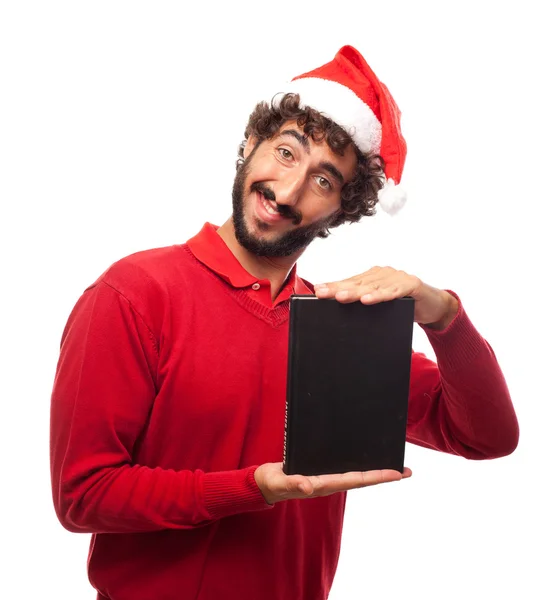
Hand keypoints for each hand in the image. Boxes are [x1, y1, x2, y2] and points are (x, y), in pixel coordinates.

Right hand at [254, 462, 411, 504]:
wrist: (264, 484)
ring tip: (393, 466)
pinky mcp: (321, 472)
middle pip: (362, 479)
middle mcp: (329, 482)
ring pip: (356, 475)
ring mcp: (327, 478)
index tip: (396, 473)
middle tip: (407, 471)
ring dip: (375, 472)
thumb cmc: (273, 483)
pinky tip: (366, 460)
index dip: (377, 476)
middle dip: (384, 475)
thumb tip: (309, 486)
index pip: (356, 480)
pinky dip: (360, 466)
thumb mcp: (280, 481)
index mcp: (323, 484)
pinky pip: (345, 469)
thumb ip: (294, 482)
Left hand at [314, 266, 458, 328]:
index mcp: (373, 278)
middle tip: (323, 294)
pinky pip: (394, 291)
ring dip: (356, 292)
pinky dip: (381, 295)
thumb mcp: (381, 307)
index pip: (350, 282)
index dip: (333, 286)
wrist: (434, 306)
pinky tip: (369, 299)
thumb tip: (339, 317)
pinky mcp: (411, 284)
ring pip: (373, 286)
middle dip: (339, 289)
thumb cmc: (404, 306)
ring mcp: (397, 277)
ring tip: (340, 297)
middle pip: (358, 283)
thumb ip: (365, 307)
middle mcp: (382, 274)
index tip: (317, 291)